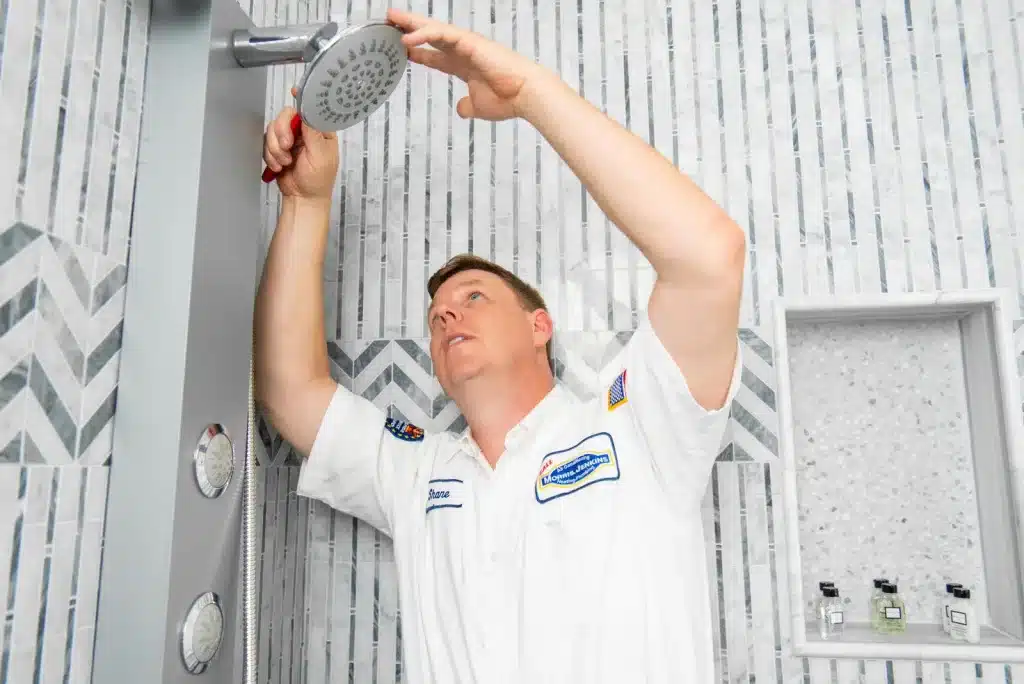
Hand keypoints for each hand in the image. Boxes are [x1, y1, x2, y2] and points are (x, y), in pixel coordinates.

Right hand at [263, 88, 339, 199]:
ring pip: (273, 129)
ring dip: (276, 148)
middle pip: (286, 115)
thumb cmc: (318, 180)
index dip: (302, 99)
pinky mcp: (278, 147)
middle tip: (287, 147)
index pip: (310, 109)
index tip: (294, 90)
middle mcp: (305, 131)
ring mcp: (290, 138)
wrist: (303, 198)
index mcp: (320, 131)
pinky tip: (279, 166)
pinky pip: (267, 141)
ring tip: (286, 163)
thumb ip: (313, 133)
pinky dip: (270, 155)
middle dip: (282, 132)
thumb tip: (307, 112)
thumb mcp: (320, 156)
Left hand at [387, 8, 553, 120]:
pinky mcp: (469, 41)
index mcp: (464, 65)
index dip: (419, 52)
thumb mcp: (478, 106)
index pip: (436, 56)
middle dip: (410, 29)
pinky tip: (407, 39)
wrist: (525, 95)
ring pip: (433, 29)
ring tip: (391, 18)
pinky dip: (423, 35)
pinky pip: (441, 34)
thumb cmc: (507, 99)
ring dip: (411, 24)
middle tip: (390, 22)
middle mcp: (463, 51)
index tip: (402, 51)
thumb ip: (467, 106)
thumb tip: (461, 108)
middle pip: (430, 36)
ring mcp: (465, 44)